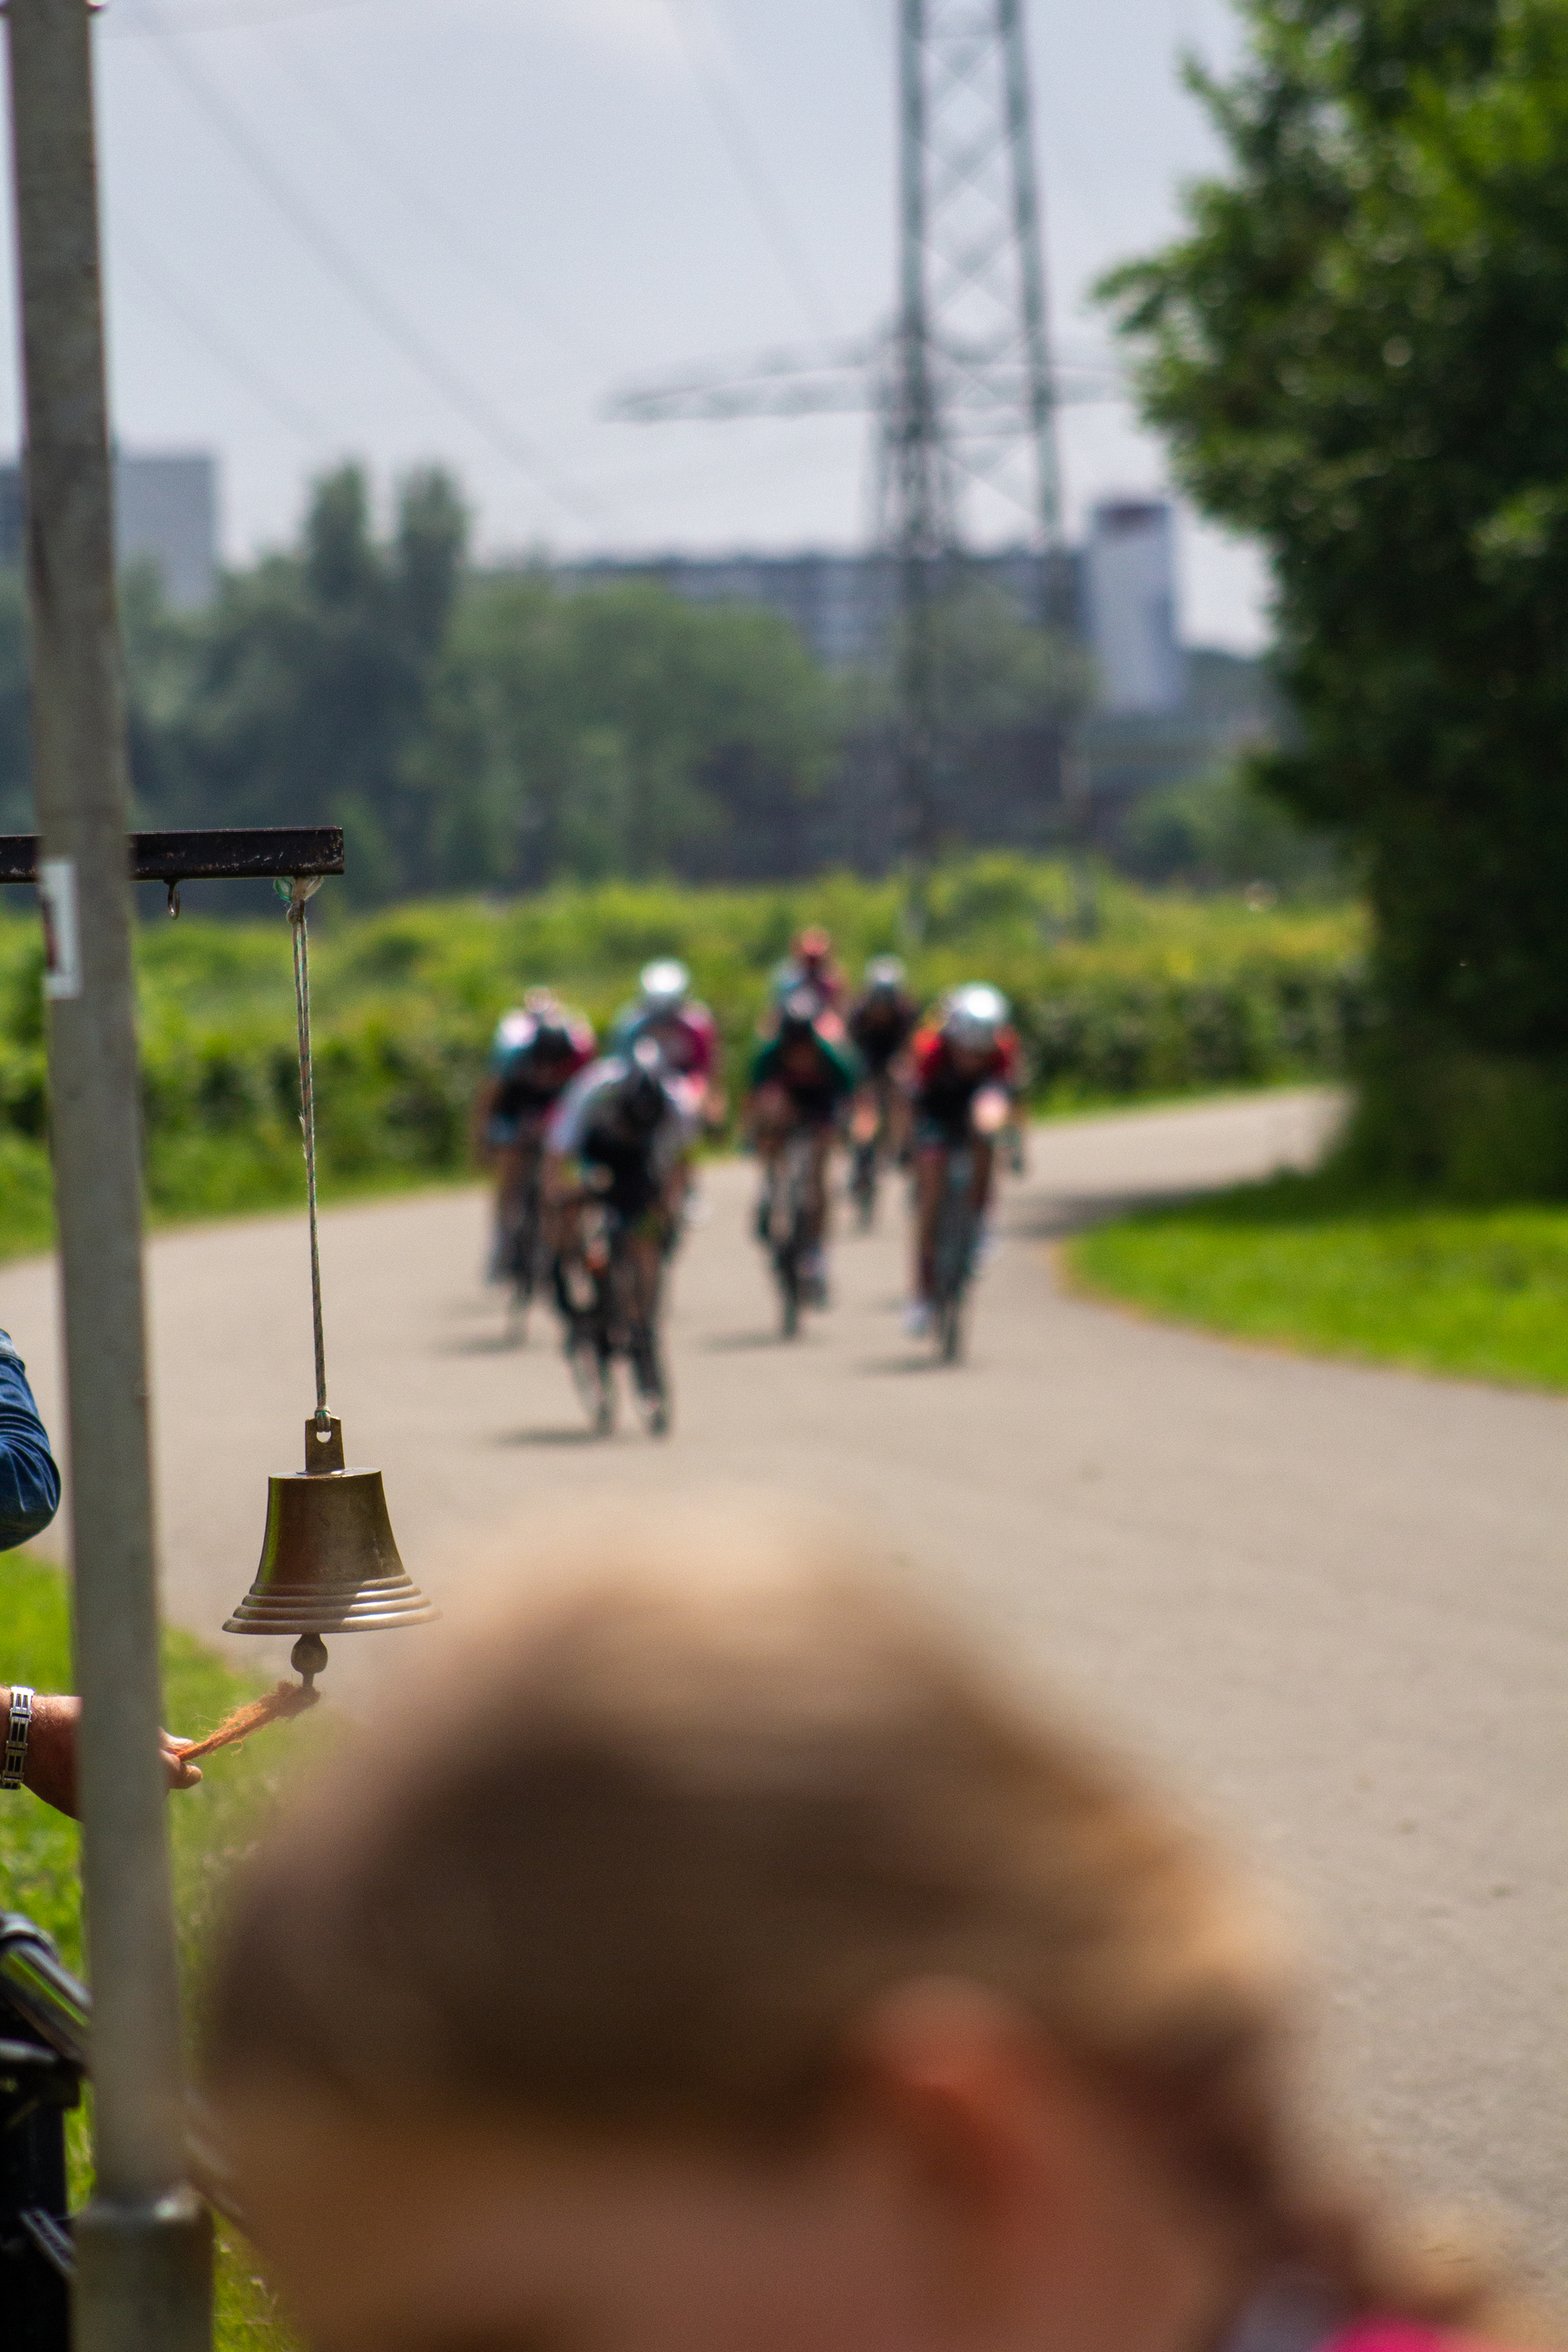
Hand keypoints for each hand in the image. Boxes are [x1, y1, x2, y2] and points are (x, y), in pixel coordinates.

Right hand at [8, 1692, 201, 1820]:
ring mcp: (99, 1806)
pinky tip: (100, 1773)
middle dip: (158, 1774)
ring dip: (134, 1783)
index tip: (194, 1771)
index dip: (185, 1771)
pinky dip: (112, 1791)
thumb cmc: (75, 1719)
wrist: (27, 1739)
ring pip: (132, 1800)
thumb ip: (155, 1737)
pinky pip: (109, 1804)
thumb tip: (185, 1746)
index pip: (174, 1774)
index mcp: (136, 1763)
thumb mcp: (119, 1717)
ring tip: (115, 1758)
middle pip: (155, 1790)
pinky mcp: (82, 1812)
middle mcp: (120, 1792)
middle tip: (149, 1754)